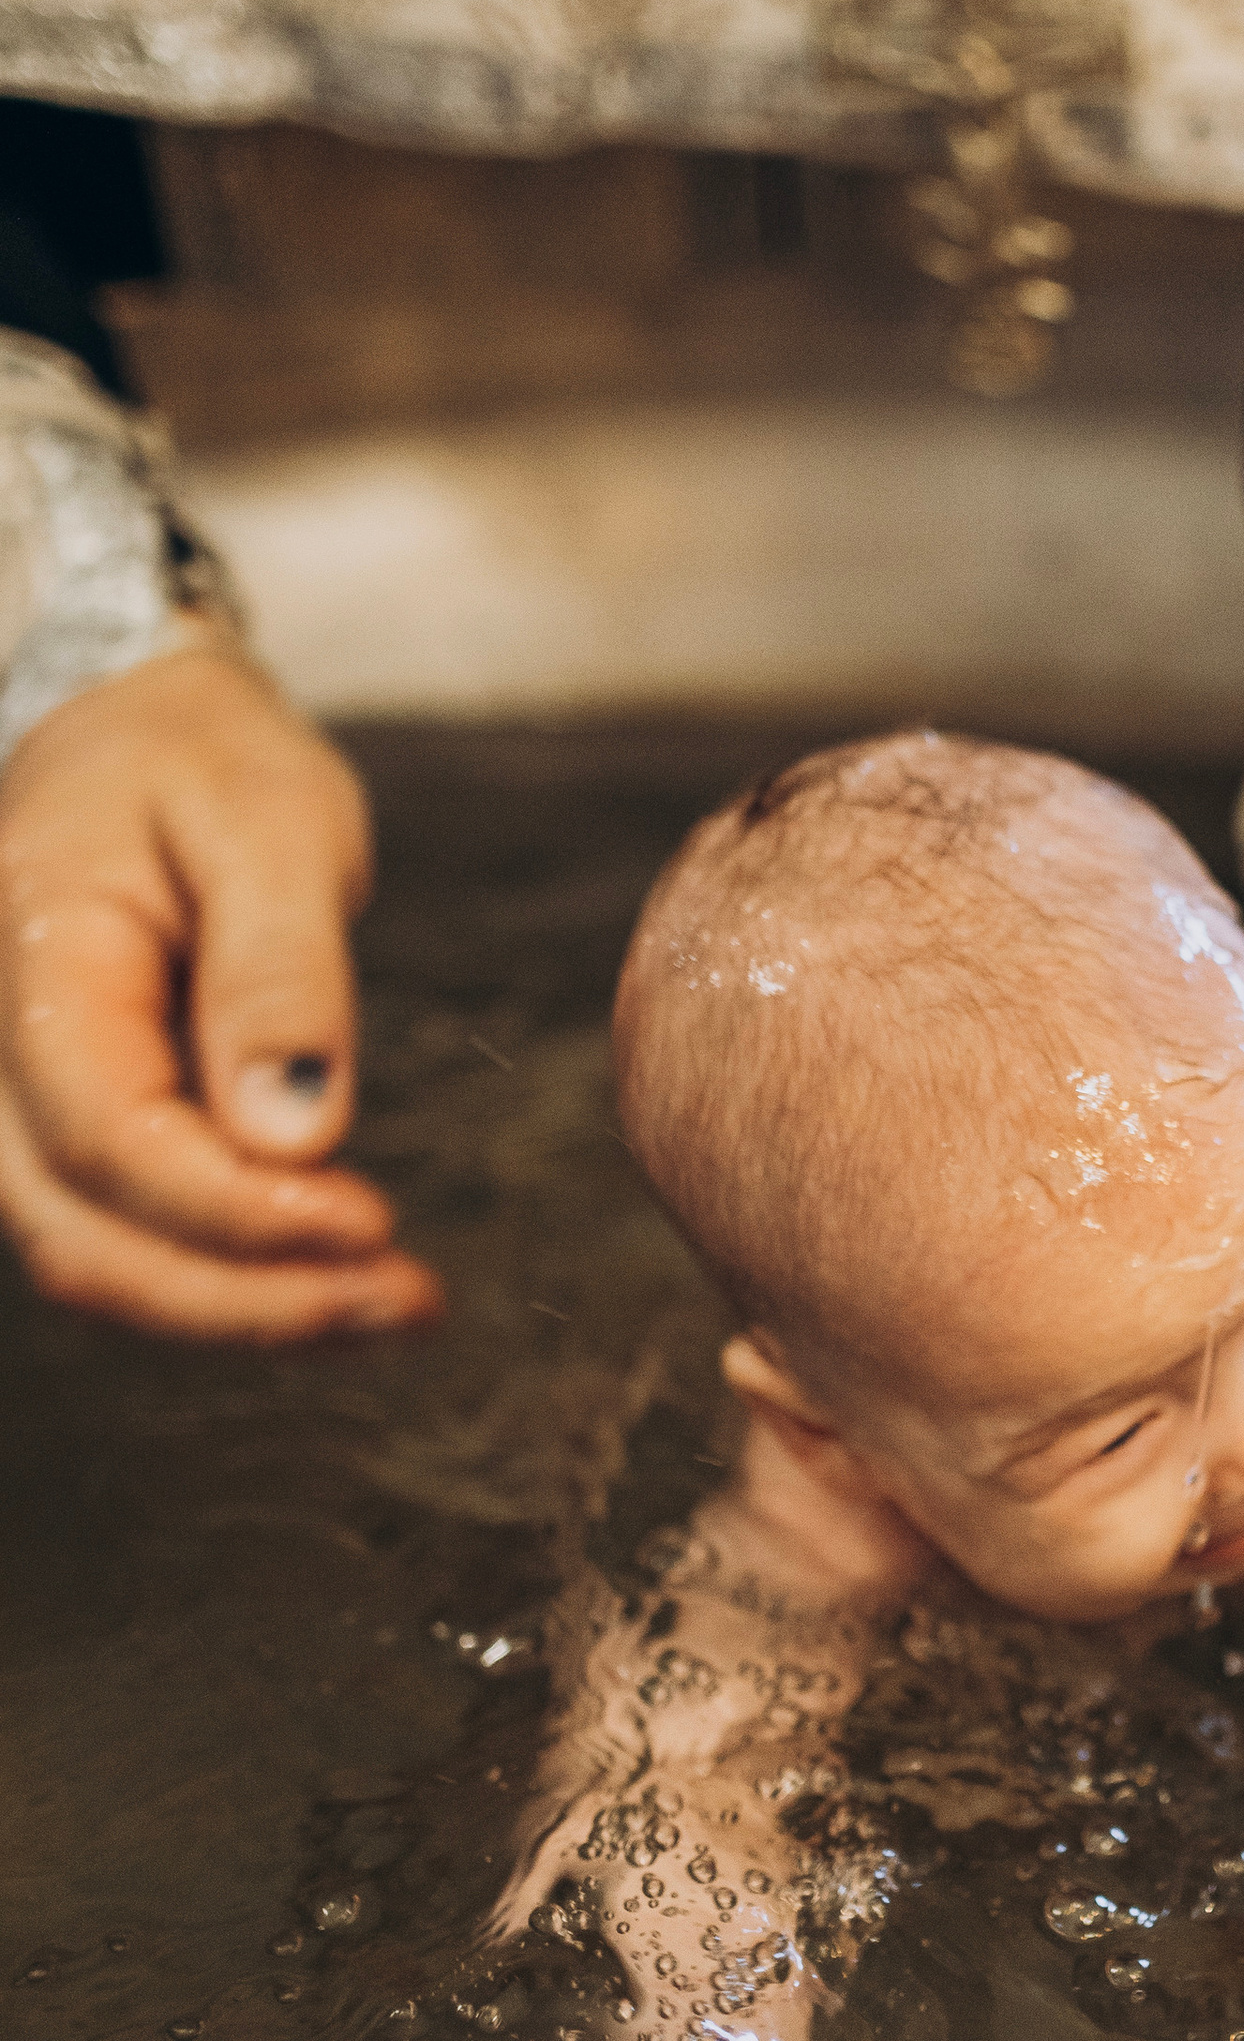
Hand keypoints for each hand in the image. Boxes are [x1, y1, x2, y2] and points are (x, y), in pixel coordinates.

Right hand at [0, 649, 439, 1339]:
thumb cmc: (201, 760)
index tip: (371, 1228)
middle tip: (406, 1301)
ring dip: (243, 1308)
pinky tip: (336, 1274)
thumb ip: (279, 971)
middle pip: (81, 1236)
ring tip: (395, 1302)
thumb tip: (295, 1130)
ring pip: (93, 1258)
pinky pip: (120, 1233)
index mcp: (29, 954)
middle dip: (247, 1299)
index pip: (107, 1137)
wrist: (133, 732)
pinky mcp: (64, 1129)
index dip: (237, 1212)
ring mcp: (11, 1101)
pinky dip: (228, 1275)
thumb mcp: (269, 820)